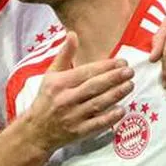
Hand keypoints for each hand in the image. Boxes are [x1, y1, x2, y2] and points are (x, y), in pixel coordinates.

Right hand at [20, 33, 133, 152]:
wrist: (36, 131)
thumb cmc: (46, 100)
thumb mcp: (50, 75)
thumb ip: (64, 55)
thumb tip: (72, 34)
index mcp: (59, 83)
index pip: (86, 72)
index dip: (105, 66)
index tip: (121, 62)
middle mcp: (66, 99)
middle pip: (94, 86)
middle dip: (114, 78)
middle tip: (130, 71)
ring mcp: (72, 117)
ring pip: (98, 103)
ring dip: (116, 94)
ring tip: (130, 85)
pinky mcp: (78, 132)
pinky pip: (96, 124)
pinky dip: (110, 118)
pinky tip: (122, 110)